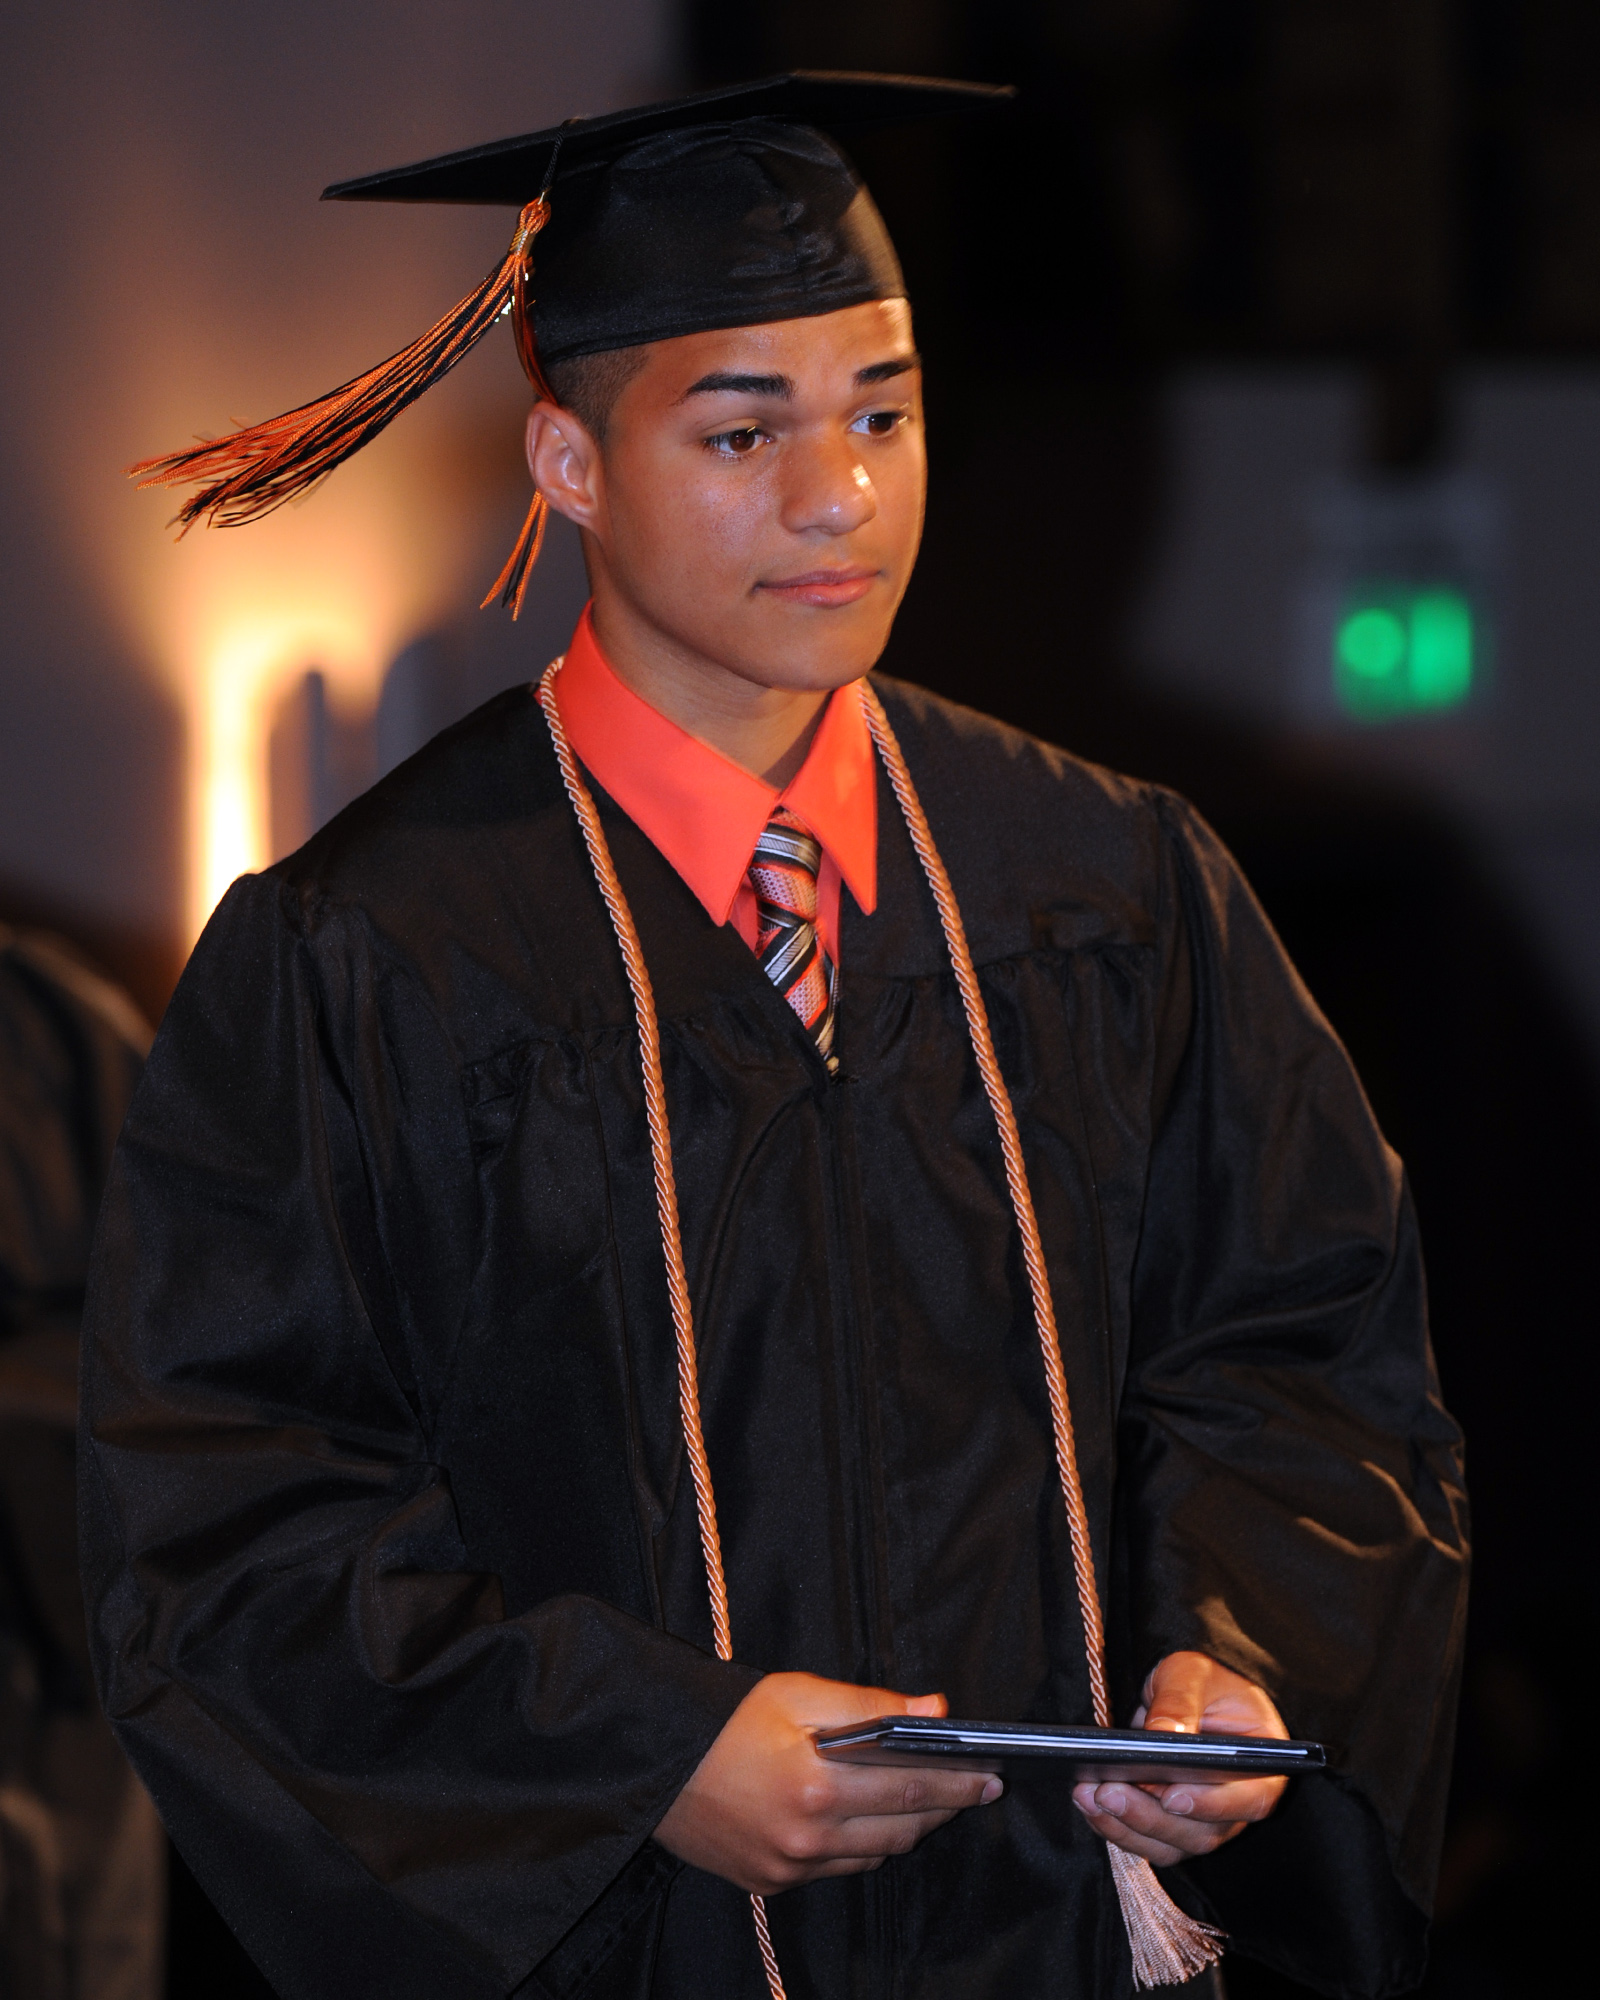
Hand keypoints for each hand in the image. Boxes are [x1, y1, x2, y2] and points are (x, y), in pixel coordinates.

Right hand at [654, 1672, 1001, 1894]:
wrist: (651, 1761)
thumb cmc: (724, 1719)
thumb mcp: (797, 1694)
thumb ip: (871, 1704)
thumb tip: (934, 1709)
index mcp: (817, 1788)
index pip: (912, 1789)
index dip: (959, 1782)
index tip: (992, 1774)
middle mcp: (807, 1838)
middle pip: (901, 1831)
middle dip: (944, 1807)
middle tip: (975, 1786)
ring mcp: (788, 1868)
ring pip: (873, 1857)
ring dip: (906, 1830)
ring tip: (928, 1800)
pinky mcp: (771, 1883)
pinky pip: (837, 1870)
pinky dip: (863, 1848)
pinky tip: (870, 1821)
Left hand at [1071, 1651, 1287, 1866]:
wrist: (1186, 1693)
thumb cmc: (1202, 1681)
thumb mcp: (1192, 1673)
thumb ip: (1181, 1700)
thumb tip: (1162, 1735)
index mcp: (1261, 1767)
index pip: (1251, 1799)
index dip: (1213, 1805)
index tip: (1173, 1796)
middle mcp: (1237, 1804)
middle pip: (1202, 1832)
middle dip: (1150, 1816)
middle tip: (1107, 1791)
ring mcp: (1205, 1822)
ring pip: (1170, 1845)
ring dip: (1125, 1826)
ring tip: (1088, 1795)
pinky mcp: (1174, 1828)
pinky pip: (1147, 1842)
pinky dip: (1116, 1827)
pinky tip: (1087, 1802)